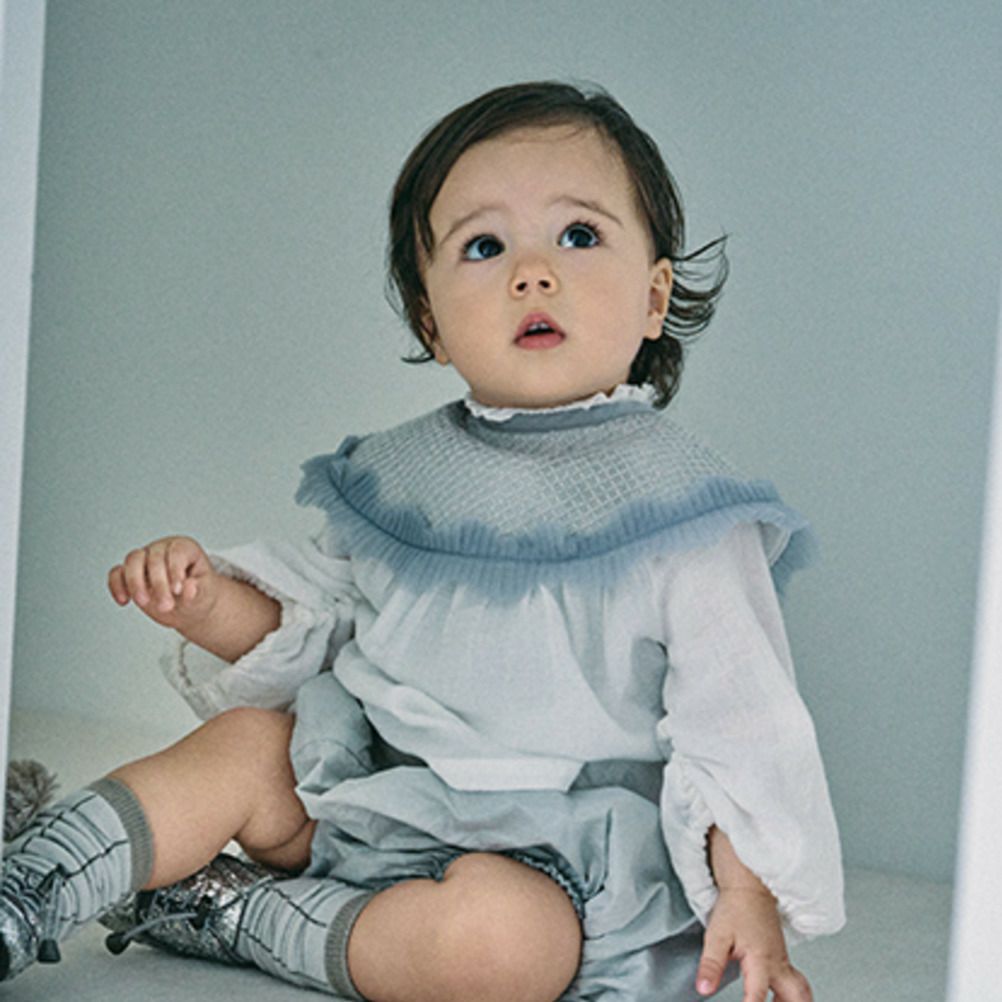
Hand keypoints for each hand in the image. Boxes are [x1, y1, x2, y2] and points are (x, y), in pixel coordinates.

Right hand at [108, 536, 219, 630]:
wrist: (190, 607)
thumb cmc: (199, 595)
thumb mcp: (205, 596)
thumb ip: (197, 592)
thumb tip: (189, 587)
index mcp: (185, 548)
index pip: (176, 551)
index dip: (175, 570)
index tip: (177, 590)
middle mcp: (163, 549)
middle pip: (153, 557)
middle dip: (158, 584)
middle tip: (166, 606)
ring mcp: (145, 559)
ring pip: (132, 560)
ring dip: (135, 582)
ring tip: (144, 602)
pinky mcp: (130, 574)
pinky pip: (117, 573)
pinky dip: (117, 586)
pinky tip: (124, 601)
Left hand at [696, 887, 811, 1001]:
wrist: (750, 888)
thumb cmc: (735, 909)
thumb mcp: (717, 936)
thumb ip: (711, 965)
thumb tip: (704, 989)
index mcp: (760, 960)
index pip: (756, 995)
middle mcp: (778, 964)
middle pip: (797, 996)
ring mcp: (783, 962)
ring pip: (801, 991)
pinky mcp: (782, 959)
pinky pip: (796, 982)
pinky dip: (792, 996)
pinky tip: (778, 1000)